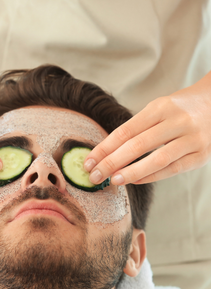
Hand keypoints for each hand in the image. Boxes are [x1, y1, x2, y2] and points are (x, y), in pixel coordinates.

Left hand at [83, 81, 210, 184]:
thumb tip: (106, 153)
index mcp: (160, 107)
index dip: (104, 148)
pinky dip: (151, 176)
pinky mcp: (201, 155)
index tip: (88, 161)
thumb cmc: (178, 109)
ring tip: (113, 181)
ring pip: (156, 159)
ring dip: (131, 172)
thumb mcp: (158, 109)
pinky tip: (134, 180)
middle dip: (111, 163)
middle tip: (94, 176)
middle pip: (137, 145)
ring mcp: (192, 138)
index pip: (125, 131)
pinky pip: (173, 169)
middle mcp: (177, 121)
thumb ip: (136, 128)